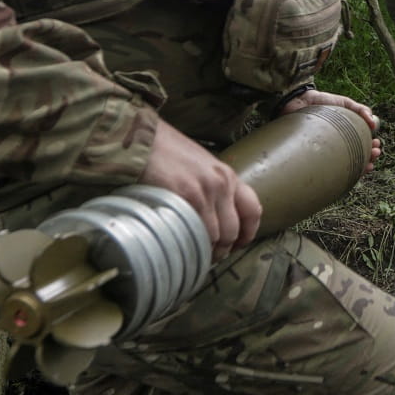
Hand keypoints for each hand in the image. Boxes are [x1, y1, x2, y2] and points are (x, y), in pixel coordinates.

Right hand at [138, 118, 261, 254]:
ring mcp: (204, 192)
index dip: (248, 233)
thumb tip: (213, 217)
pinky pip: (195, 233)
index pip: (253, 210)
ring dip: (205, 251)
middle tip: (209, 256)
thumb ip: (211, 187)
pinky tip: (181, 247)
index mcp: (227, 175)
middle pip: (233, 230)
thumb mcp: (199, 165)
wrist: (140, 138)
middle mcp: (221, 184)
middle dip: (223, 249)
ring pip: (215, 237)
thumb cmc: (165, 151)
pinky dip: (191, 246)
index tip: (237, 244)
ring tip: (192, 254)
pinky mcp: (184, 198)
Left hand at [284, 88, 381, 172]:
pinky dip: (338, 173)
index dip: (370, 150)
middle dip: (368, 158)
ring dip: (359, 167)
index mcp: (346, 135)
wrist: (299, 102)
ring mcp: (325, 153)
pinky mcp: (313, 158)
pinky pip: (326, 170)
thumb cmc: (322, 103)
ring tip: (368, 164)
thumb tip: (374, 122)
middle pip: (356, 158)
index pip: (361, 147)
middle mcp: (337, 146)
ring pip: (344, 166)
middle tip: (375, 153)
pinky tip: (346, 170)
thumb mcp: (345, 103)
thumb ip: (361, 110)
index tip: (377, 148)